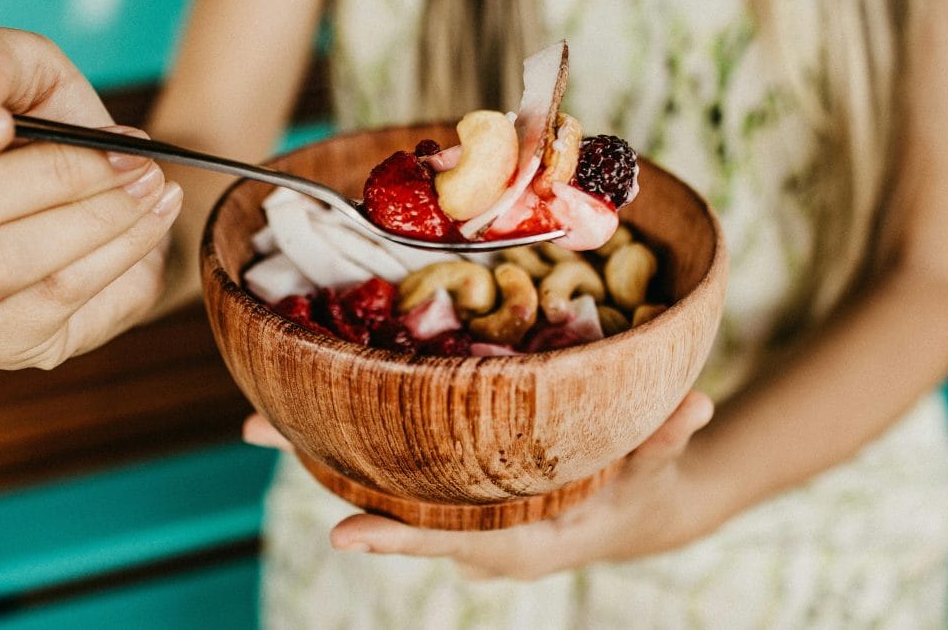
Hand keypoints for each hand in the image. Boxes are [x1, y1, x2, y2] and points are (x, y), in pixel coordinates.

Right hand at [0, 26, 182, 369]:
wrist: (117, 198)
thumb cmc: (53, 132)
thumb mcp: (30, 72)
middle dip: (51, 174)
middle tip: (129, 154)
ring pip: (2, 262)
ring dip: (95, 215)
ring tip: (149, 182)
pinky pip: (53, 298)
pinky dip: (116, 252)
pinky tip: (150, 219)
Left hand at [243, 390, 717, 579]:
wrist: (633, 513)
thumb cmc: (643, 493)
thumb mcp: (657, 472)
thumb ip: (667, 442)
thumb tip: (694, 404)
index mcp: (519, 540)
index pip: (452, 543)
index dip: (400, 539)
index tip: (340, 534)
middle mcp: (473, 531)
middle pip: (388, 505)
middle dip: (321, 468)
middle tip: (254, 429)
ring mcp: (456, 509)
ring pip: (378, 483)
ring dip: (317, 448)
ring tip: (256, 416)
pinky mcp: (451, 485)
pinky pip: (394, 466)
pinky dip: (351, 439)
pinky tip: (309, 404)